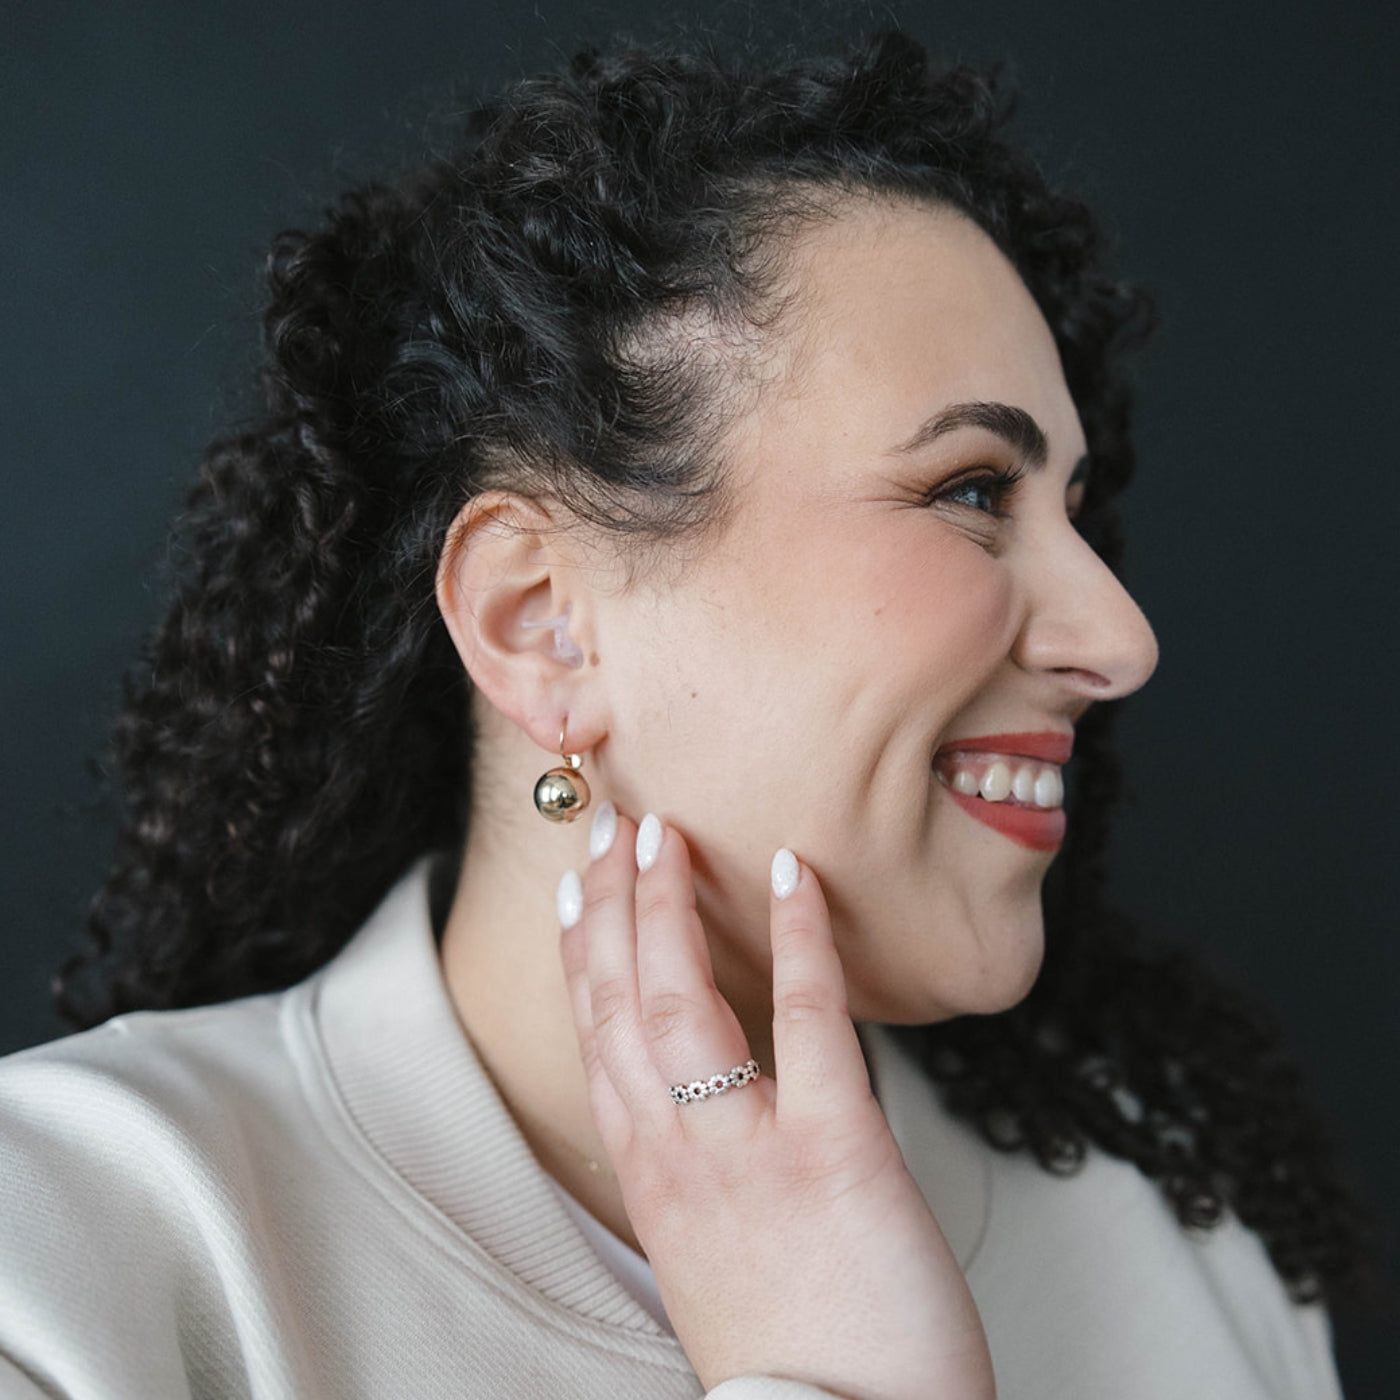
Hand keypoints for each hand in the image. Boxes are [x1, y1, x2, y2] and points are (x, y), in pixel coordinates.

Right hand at [559, 808, 994, 1399]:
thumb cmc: (798, 1358)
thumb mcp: (716, 1257)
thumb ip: (706, 1176)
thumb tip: (721, 1109)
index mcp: (652, 1180)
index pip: (598, 1042)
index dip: (583, 958)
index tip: (577, 893)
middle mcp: (679, 1157)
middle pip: (622, 1008)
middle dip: (612, 909)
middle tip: (612, 830)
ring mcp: (748, 1153)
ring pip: (683, 1005)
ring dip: (669, 909)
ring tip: (667, 836)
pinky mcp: (836, 1153)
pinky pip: (808, 1025)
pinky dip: (799, 941)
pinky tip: (794, 877)